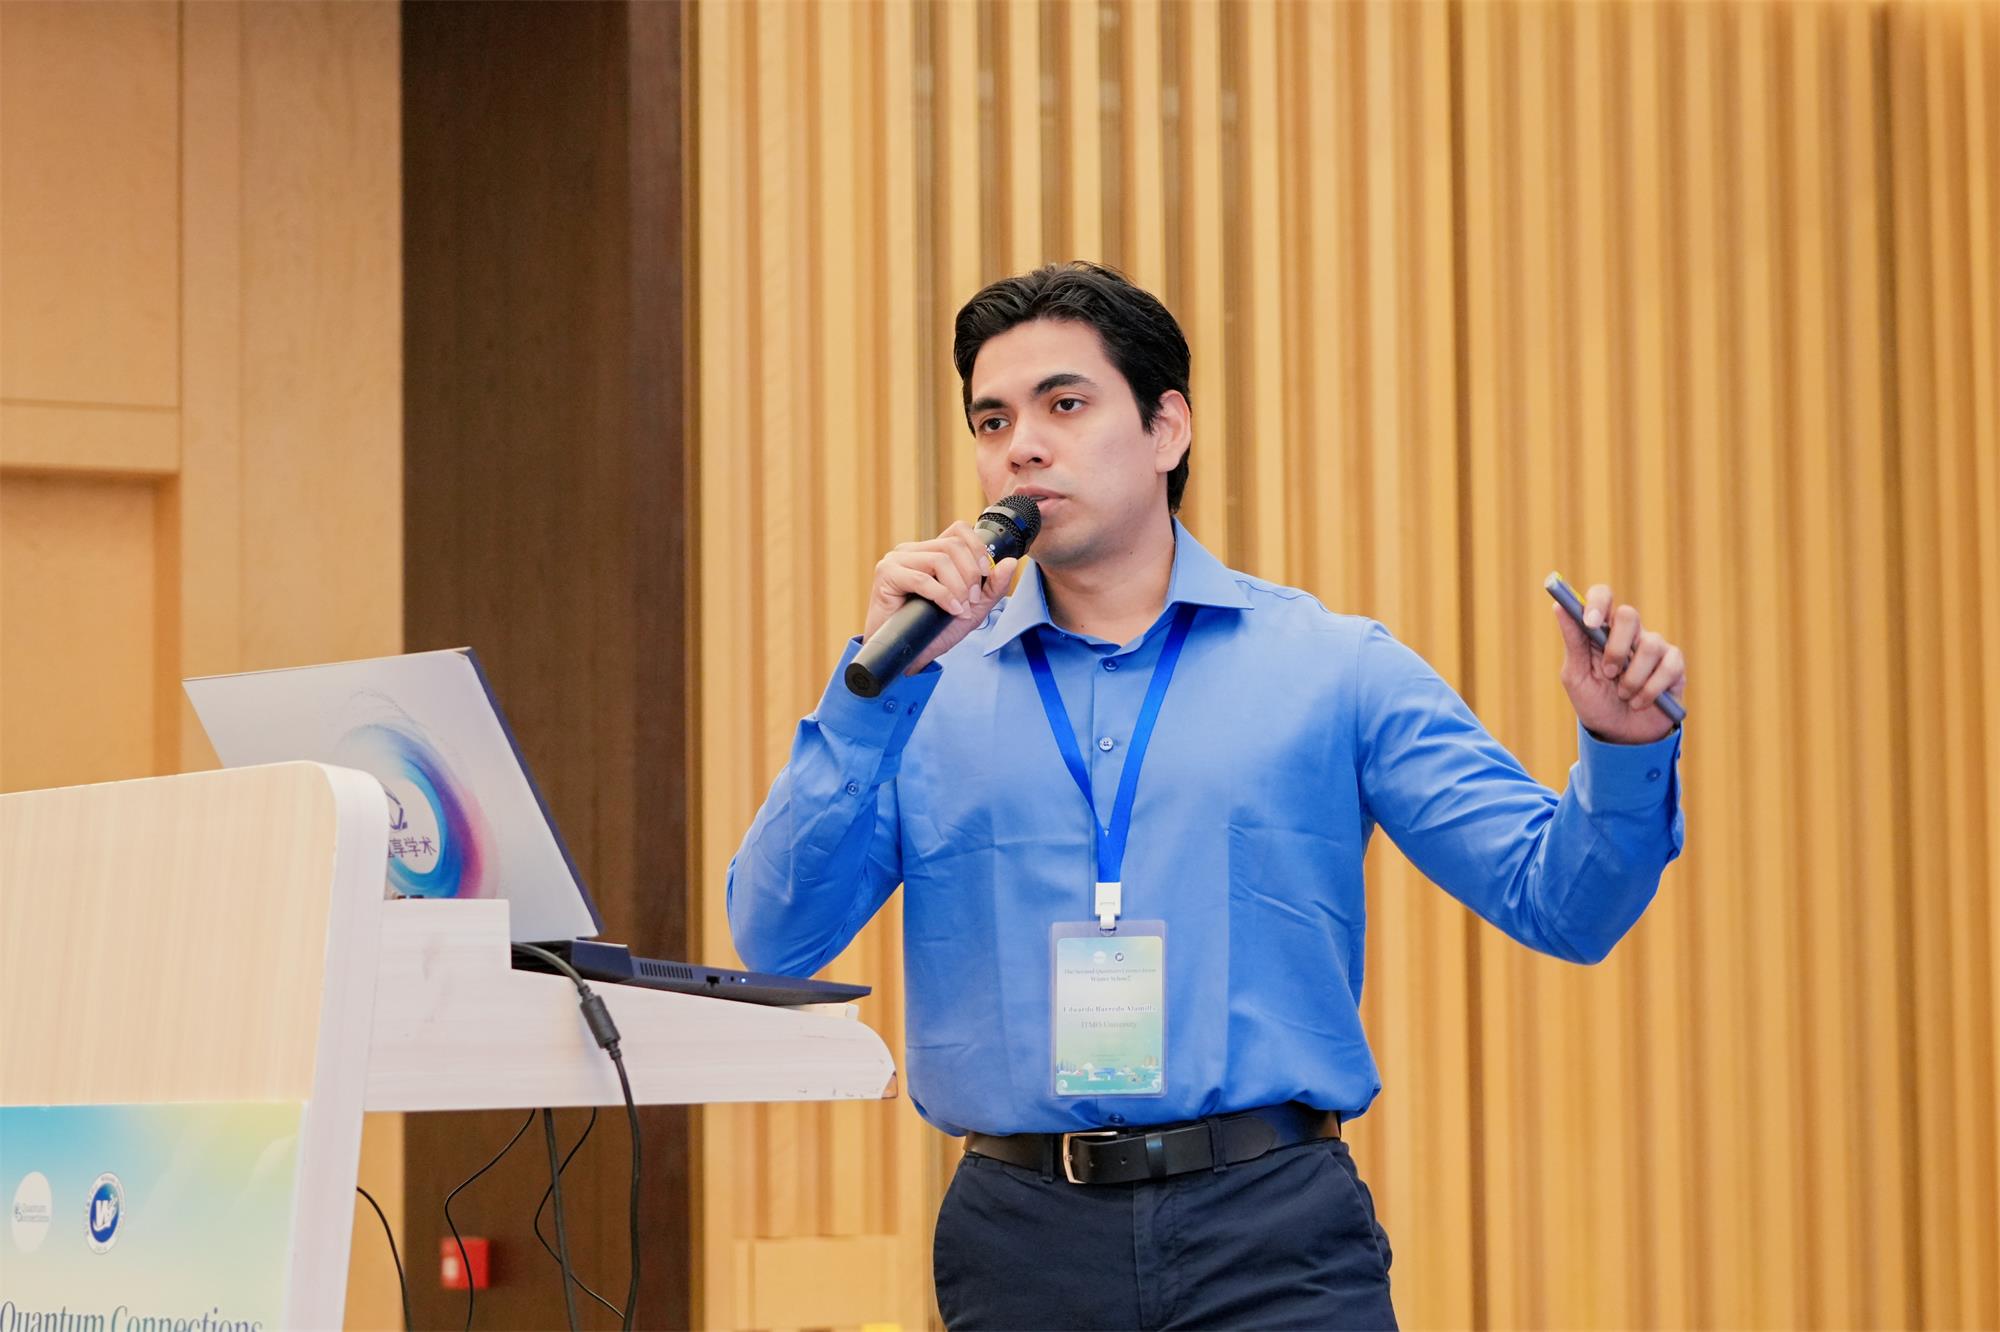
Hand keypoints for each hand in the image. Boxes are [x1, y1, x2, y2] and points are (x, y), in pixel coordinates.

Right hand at [862, 522, 1021, 675]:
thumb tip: (1010, 562)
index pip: (958, 530)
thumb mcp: (973, 608)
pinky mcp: (886, 574)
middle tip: (972, 600)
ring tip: (960, 609)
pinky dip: (942, 596)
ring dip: (958, 587)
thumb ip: (993, 587)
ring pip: (939, 560)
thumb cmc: (934, 631)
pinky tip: (950, 610)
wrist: (908, 656)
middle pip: (953, 545)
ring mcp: (897, 560)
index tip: (986, 572)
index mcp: (931, 552)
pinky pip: (922, 578)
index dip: (977, 547)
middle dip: (971, 574)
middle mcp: (913, 551)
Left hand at [1554, 584, 1685, 743]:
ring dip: (1632, 678)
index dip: (1598, 602)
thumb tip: (1560, 605)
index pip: (1603, 596)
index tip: (1590, 622)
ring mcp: (1655, 647)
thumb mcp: (1576, 676)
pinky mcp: (1674, 665)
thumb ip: (1573, 641)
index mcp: (1602, 630)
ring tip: (1623, 695)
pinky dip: (1650, 689)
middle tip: (1608, 673)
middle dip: (1616, 647)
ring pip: (1650, 644)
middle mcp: (1630, 633)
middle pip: (1629, 615)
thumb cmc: (1595, 702)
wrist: (1620, 736)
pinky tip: (1640, 702)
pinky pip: (1669, 666)